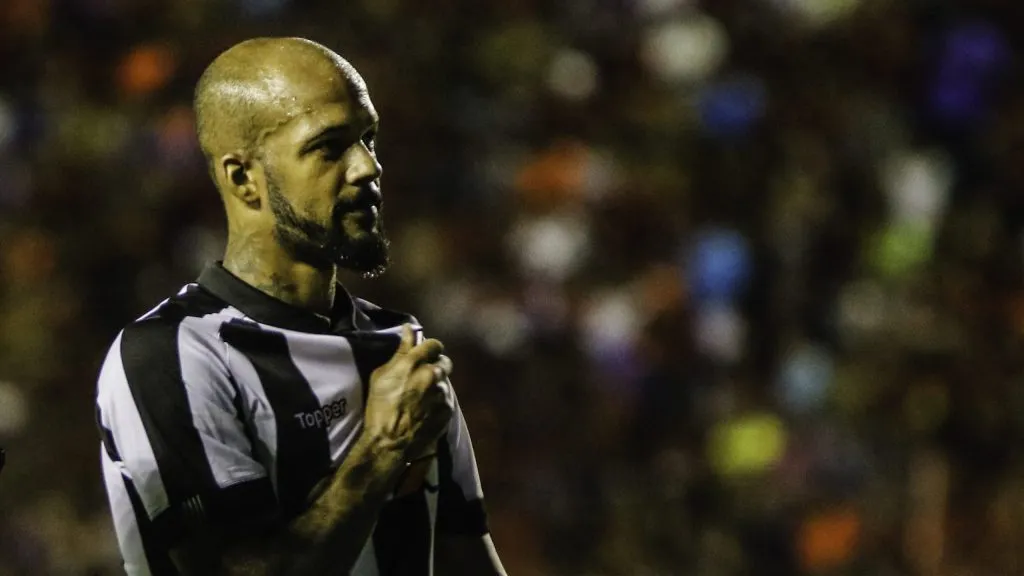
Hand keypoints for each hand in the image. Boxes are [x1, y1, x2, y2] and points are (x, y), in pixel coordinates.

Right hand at [364, 324, 453, 460]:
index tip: (423, 353)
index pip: (434, 344)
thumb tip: (409, 330)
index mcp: (415, 363)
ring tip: (422, 398)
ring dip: (436, 385)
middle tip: (423, 375)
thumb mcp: (381, 375)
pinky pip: (446, 399)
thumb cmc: (379, 407)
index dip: (429, 348)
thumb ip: (400, 351)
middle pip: (444, 361)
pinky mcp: (448, 410)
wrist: (390, 441)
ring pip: (445, 382)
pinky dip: (438, 401)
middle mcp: (433, 374)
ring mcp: (443, 393)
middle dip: (436, 365)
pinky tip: (426, 410)